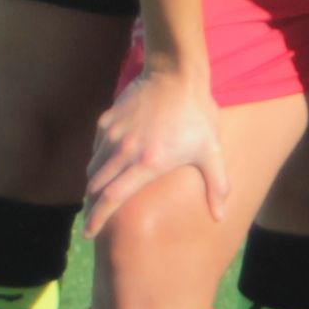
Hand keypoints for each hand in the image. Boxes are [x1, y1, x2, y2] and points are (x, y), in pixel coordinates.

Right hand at [84, 61, 226, 235]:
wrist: (176, 75)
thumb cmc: (197, 115)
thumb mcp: (212, 150)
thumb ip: (217, 185)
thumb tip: (220, 216)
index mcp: (147, 163)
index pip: (112, 198)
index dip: (97, 218)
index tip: (88, 233)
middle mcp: (124, 152)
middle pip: (96, 187)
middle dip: (92, 206)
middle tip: (93, 219)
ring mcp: (112, 135)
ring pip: (93, 168)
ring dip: (94, 185)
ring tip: (97, 196)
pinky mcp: (106, 121)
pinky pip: (96, 149)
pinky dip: (98, 161)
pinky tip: (107, 166)